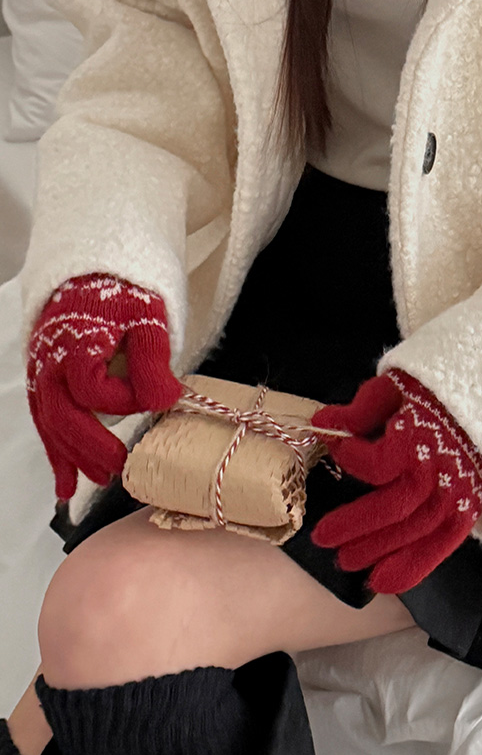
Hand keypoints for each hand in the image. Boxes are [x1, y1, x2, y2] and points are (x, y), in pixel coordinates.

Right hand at [26, 273, 183, 499]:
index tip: (153, 400)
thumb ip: (152, 358)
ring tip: (89, 484)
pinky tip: (65, 481)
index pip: (93, 387)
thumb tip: (164, 401)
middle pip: (63, 414)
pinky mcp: (45, 379)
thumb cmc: (124, 292)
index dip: (122, 400)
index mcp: (77, 342)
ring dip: (69, 456)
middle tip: (117, 469)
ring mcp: (44, 371)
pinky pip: (46, 420)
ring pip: (50, 423)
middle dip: (89, 447)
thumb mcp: (148, 316)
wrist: (95, 271)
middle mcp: (52, 360)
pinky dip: (56, 451)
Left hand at [309, 369, 481, 593]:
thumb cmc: (439, 391)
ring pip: (416, 531)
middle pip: (392, 507)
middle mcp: (438, 472)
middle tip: (322, 539)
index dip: (349, 458)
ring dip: (380, 551)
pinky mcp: (469, 509)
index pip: (376, 462)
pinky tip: (386, 583)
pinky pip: (443, 544)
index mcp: (418, 439)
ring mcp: (456, 494)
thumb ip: (363, 408)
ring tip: (347, 564)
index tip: (334, 445)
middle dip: (355, 525)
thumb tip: (324, 424)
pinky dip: (415, 566)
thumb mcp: (400, 385)